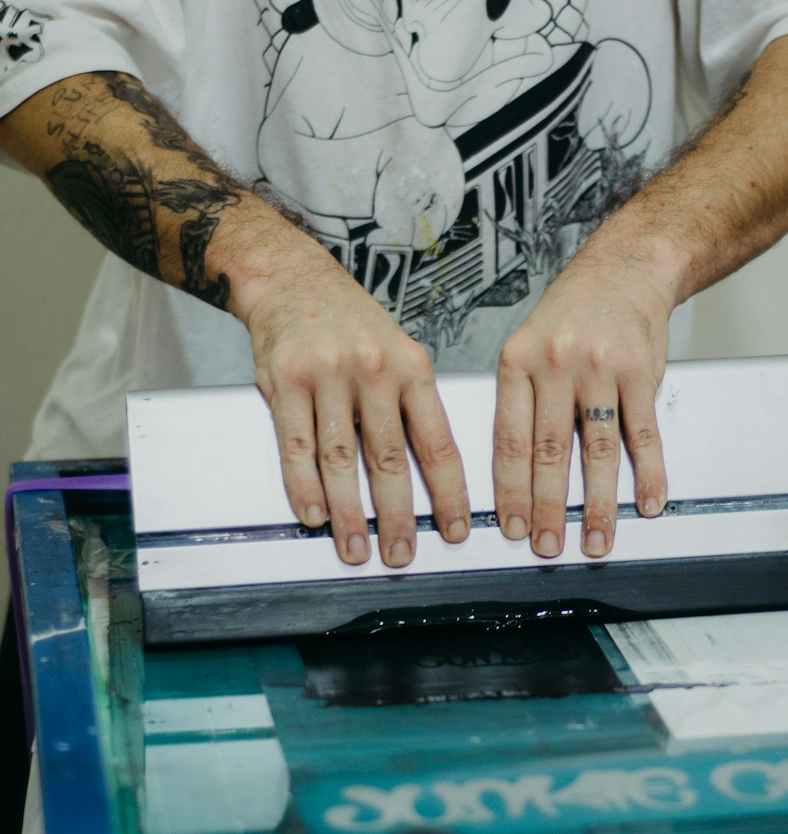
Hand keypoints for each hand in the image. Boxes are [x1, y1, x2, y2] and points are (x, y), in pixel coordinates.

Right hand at [242, 248, 469, 566]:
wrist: (291, 278)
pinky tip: (314, 513)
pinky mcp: (285, 380)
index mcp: (412, 367)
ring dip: (349, 512)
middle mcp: (374, 370)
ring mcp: (328, 375)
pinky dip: (304, 485)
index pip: (437, 442)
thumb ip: (412, 405)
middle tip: (402, 555)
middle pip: (389, 458)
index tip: (456, 529)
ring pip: (342, 458)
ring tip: (356, 547)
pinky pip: (297, 444)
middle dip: (397, 516)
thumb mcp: (398, 351)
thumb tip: (431, 474)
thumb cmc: (350, 323)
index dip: (449, 493)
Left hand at [493, 226, 674, 558]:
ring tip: (595, 539)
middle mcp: (558, 364)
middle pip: (550, 451)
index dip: (510, 490)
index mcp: (518, 361)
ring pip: (598, 450)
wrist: (626, 268)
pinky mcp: (642, 372)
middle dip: (547, 508)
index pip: (509, 439)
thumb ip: (520, 400)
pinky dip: (648, 473)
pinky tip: (646, 502)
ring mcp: (601, 369)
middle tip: (547, 546)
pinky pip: (644, 434)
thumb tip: (512, 473)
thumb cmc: (573, 312)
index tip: (511, 526)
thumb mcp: (528, 344)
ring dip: (596, 503)